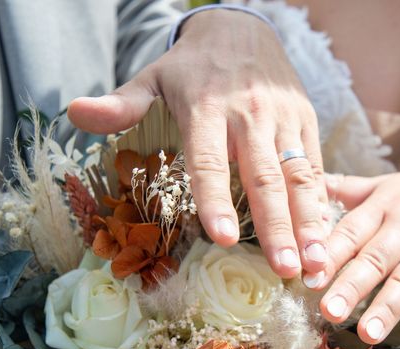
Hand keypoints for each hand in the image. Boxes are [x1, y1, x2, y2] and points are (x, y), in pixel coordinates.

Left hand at [67, 9, 327, 278]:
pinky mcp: (305, 120)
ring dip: (308, 221)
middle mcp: (250, 115)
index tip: (219, 237)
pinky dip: (320, 202)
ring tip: (314, 262)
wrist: (243, 28)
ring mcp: (283, 118)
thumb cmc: (194, 66)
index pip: (209, 159)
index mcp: (206, 107)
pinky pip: (315, 165)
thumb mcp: (154, 77)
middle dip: (276, 226)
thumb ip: (122, 102)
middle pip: (264, 176)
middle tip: (284, 269)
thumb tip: (74, 112)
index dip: (214, 198)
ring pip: (298, 175)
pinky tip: (324, 235)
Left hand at [306, 169, 399, 348]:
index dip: (329, 254)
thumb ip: (348, 189)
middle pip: (376, 257)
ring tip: (368, 334)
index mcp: (384, 206)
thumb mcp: (390, 185)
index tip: (305, 277)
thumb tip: (306, 183)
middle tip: (328, 311)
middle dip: (352, 285)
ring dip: (389, 306)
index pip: (351, 231)